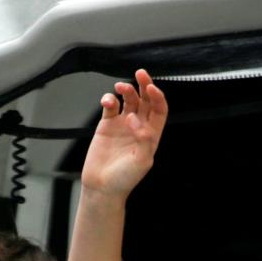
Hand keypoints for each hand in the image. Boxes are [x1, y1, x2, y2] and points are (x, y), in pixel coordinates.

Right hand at [81, 69, 167, 200]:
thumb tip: (135, 119)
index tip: (152, 88)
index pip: (159, 110)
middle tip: (140, 73)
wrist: (102, 187)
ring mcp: (122, 125)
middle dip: (144, 85)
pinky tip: (108, 101)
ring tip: (121, 88)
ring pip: (128, 99)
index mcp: (151, 136)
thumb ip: (144, 139)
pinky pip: (110, 105)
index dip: (157, 97)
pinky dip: (109, 99)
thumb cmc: (124, 179)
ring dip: (126, 90)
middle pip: (145, 100)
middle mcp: (138, 128)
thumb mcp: (142, 161)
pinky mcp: (107, 125)